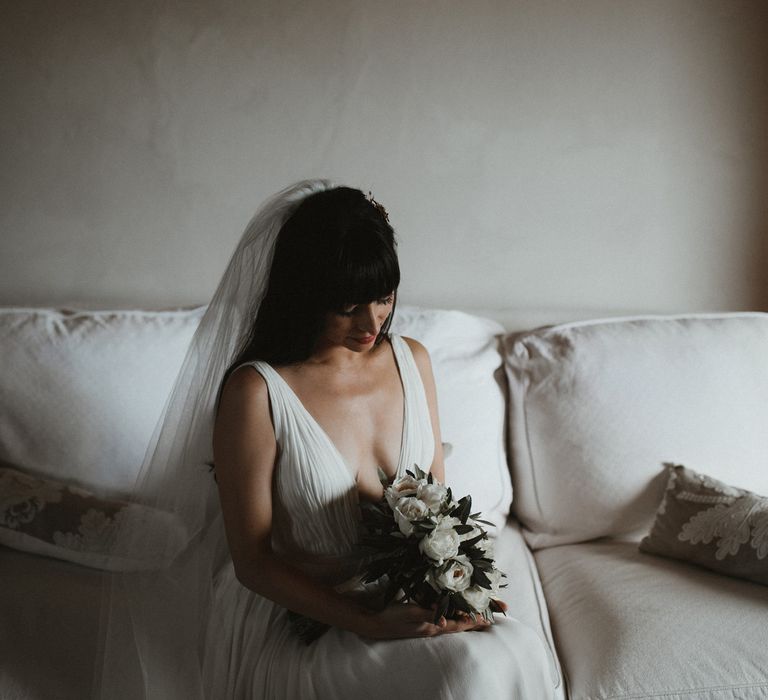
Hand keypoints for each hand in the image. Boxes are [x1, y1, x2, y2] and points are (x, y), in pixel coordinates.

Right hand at [356, 602, 491, 639]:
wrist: (375, 623)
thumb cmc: (393, 617)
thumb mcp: (410, 613)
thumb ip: (428, 614)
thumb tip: (445, 619)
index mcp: (433, 626)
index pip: (459, 624)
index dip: (474, 620)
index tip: (490, 618)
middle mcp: (434, 626)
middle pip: (460, 624)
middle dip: (476, 619)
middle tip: (492, 617)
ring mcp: (428, 624)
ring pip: (453, 620)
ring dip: (466, 616)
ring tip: (480, 613)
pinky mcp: (422, 619)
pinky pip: (443, 617)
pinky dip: (452, 612)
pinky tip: (454, 609)